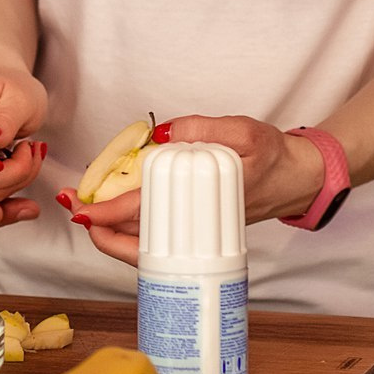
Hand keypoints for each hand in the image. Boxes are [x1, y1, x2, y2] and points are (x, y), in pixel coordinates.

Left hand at [66, 115, 325, 265]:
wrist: (299, 178)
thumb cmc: (274, 156)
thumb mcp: (244, 131)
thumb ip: (204, 128)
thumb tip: (163, 136)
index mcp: (209, 203)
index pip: (152, 214)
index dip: (115, 214)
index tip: (87, 210)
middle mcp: (200, 225)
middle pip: (142, 239)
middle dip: (103, 228)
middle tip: (74, 206)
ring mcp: (198, 232)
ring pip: (148, 245)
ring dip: (114, 233)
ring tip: (86, 211)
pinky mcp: (197, 229)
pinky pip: (160, 239)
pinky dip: (132, 232)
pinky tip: (114, 216)